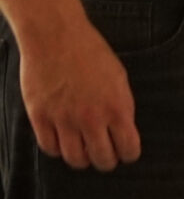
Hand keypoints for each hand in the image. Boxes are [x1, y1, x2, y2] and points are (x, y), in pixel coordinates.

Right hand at [17, 11, 140, 169]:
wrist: (57, 37)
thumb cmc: (90, 52)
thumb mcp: (119, 77)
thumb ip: (121, 105)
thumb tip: (122, 128)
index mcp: (117, 106)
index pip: (128, 147)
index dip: (129, 154)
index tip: (127, 153)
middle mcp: (91, 118)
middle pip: (101, 159)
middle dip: (107, 161)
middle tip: (106, 156)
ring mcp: (63, 119)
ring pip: (74, 158)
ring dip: (82, 159)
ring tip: (84, 152)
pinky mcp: (40, 117)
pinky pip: (49, 147)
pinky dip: (57, 149)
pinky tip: (63, 142)